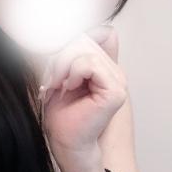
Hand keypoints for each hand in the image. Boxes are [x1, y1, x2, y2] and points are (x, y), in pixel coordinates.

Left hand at [39, 23, 126, 166]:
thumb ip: (73, 53)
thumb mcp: (63, 75)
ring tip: (59, 86)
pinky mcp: (116, 91)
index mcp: (106, 67)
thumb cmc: (63, 115)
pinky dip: (72, 74)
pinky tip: (69, 89)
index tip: (59, 62)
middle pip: (85, 40)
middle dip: (61, 57)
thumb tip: (75, 29)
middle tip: (53, 80)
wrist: (66, 143)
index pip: (99, 32)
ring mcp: (119, 81)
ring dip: (62, 67)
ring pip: (84, 51)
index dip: (76, 39)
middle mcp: (115, 72)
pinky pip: (88, 64)